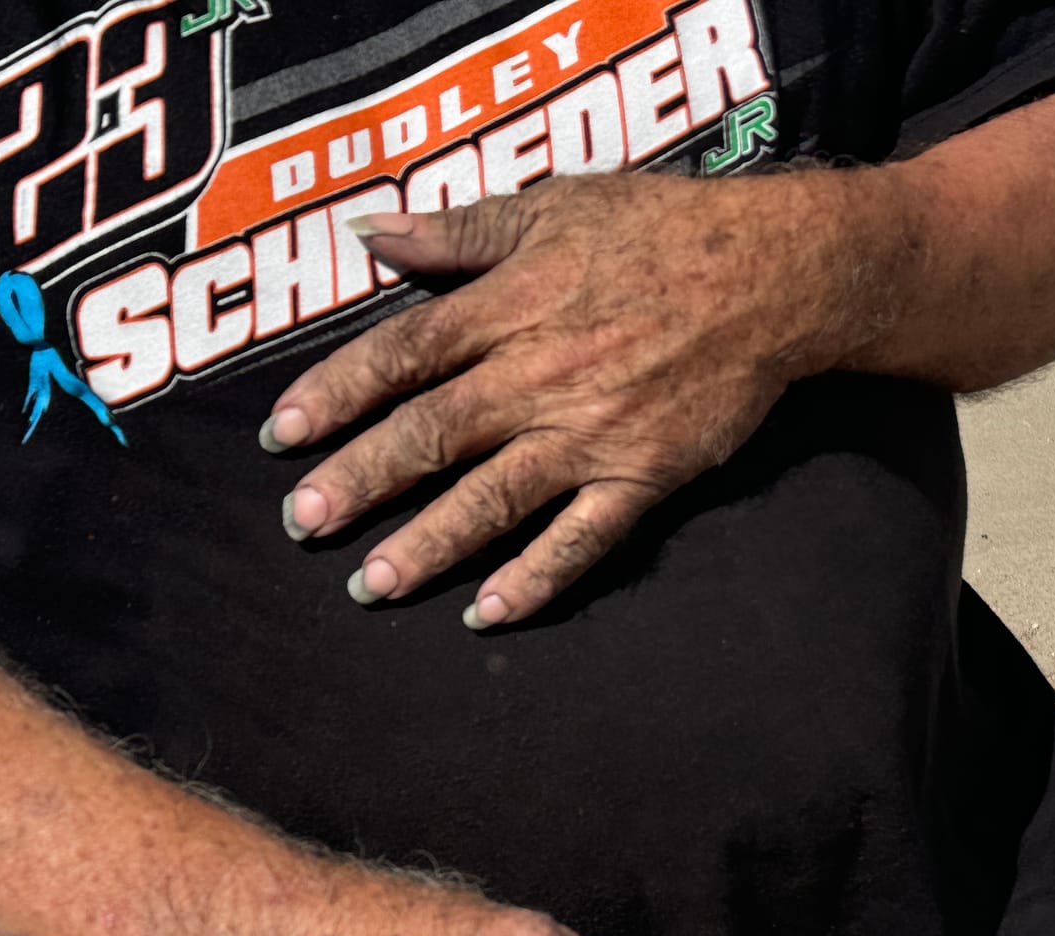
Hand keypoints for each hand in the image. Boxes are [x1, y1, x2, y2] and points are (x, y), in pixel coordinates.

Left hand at [261, 170, 858, 627]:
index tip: (281, 434)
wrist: (773, 275)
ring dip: (429, 545)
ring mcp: (592, 435)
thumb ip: (458, 230)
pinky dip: (536, 578)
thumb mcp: (553, 204)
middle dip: (361, 481)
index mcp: (509, 307)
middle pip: (432, 434)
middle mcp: (539, 377)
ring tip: (372, 583)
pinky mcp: (642, 477)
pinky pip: (582, 539)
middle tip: (303, 522)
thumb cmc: (659, 231)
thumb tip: (371, 231)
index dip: (336, 394)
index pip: (404, 354)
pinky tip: (487, 613)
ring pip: (494, 498)